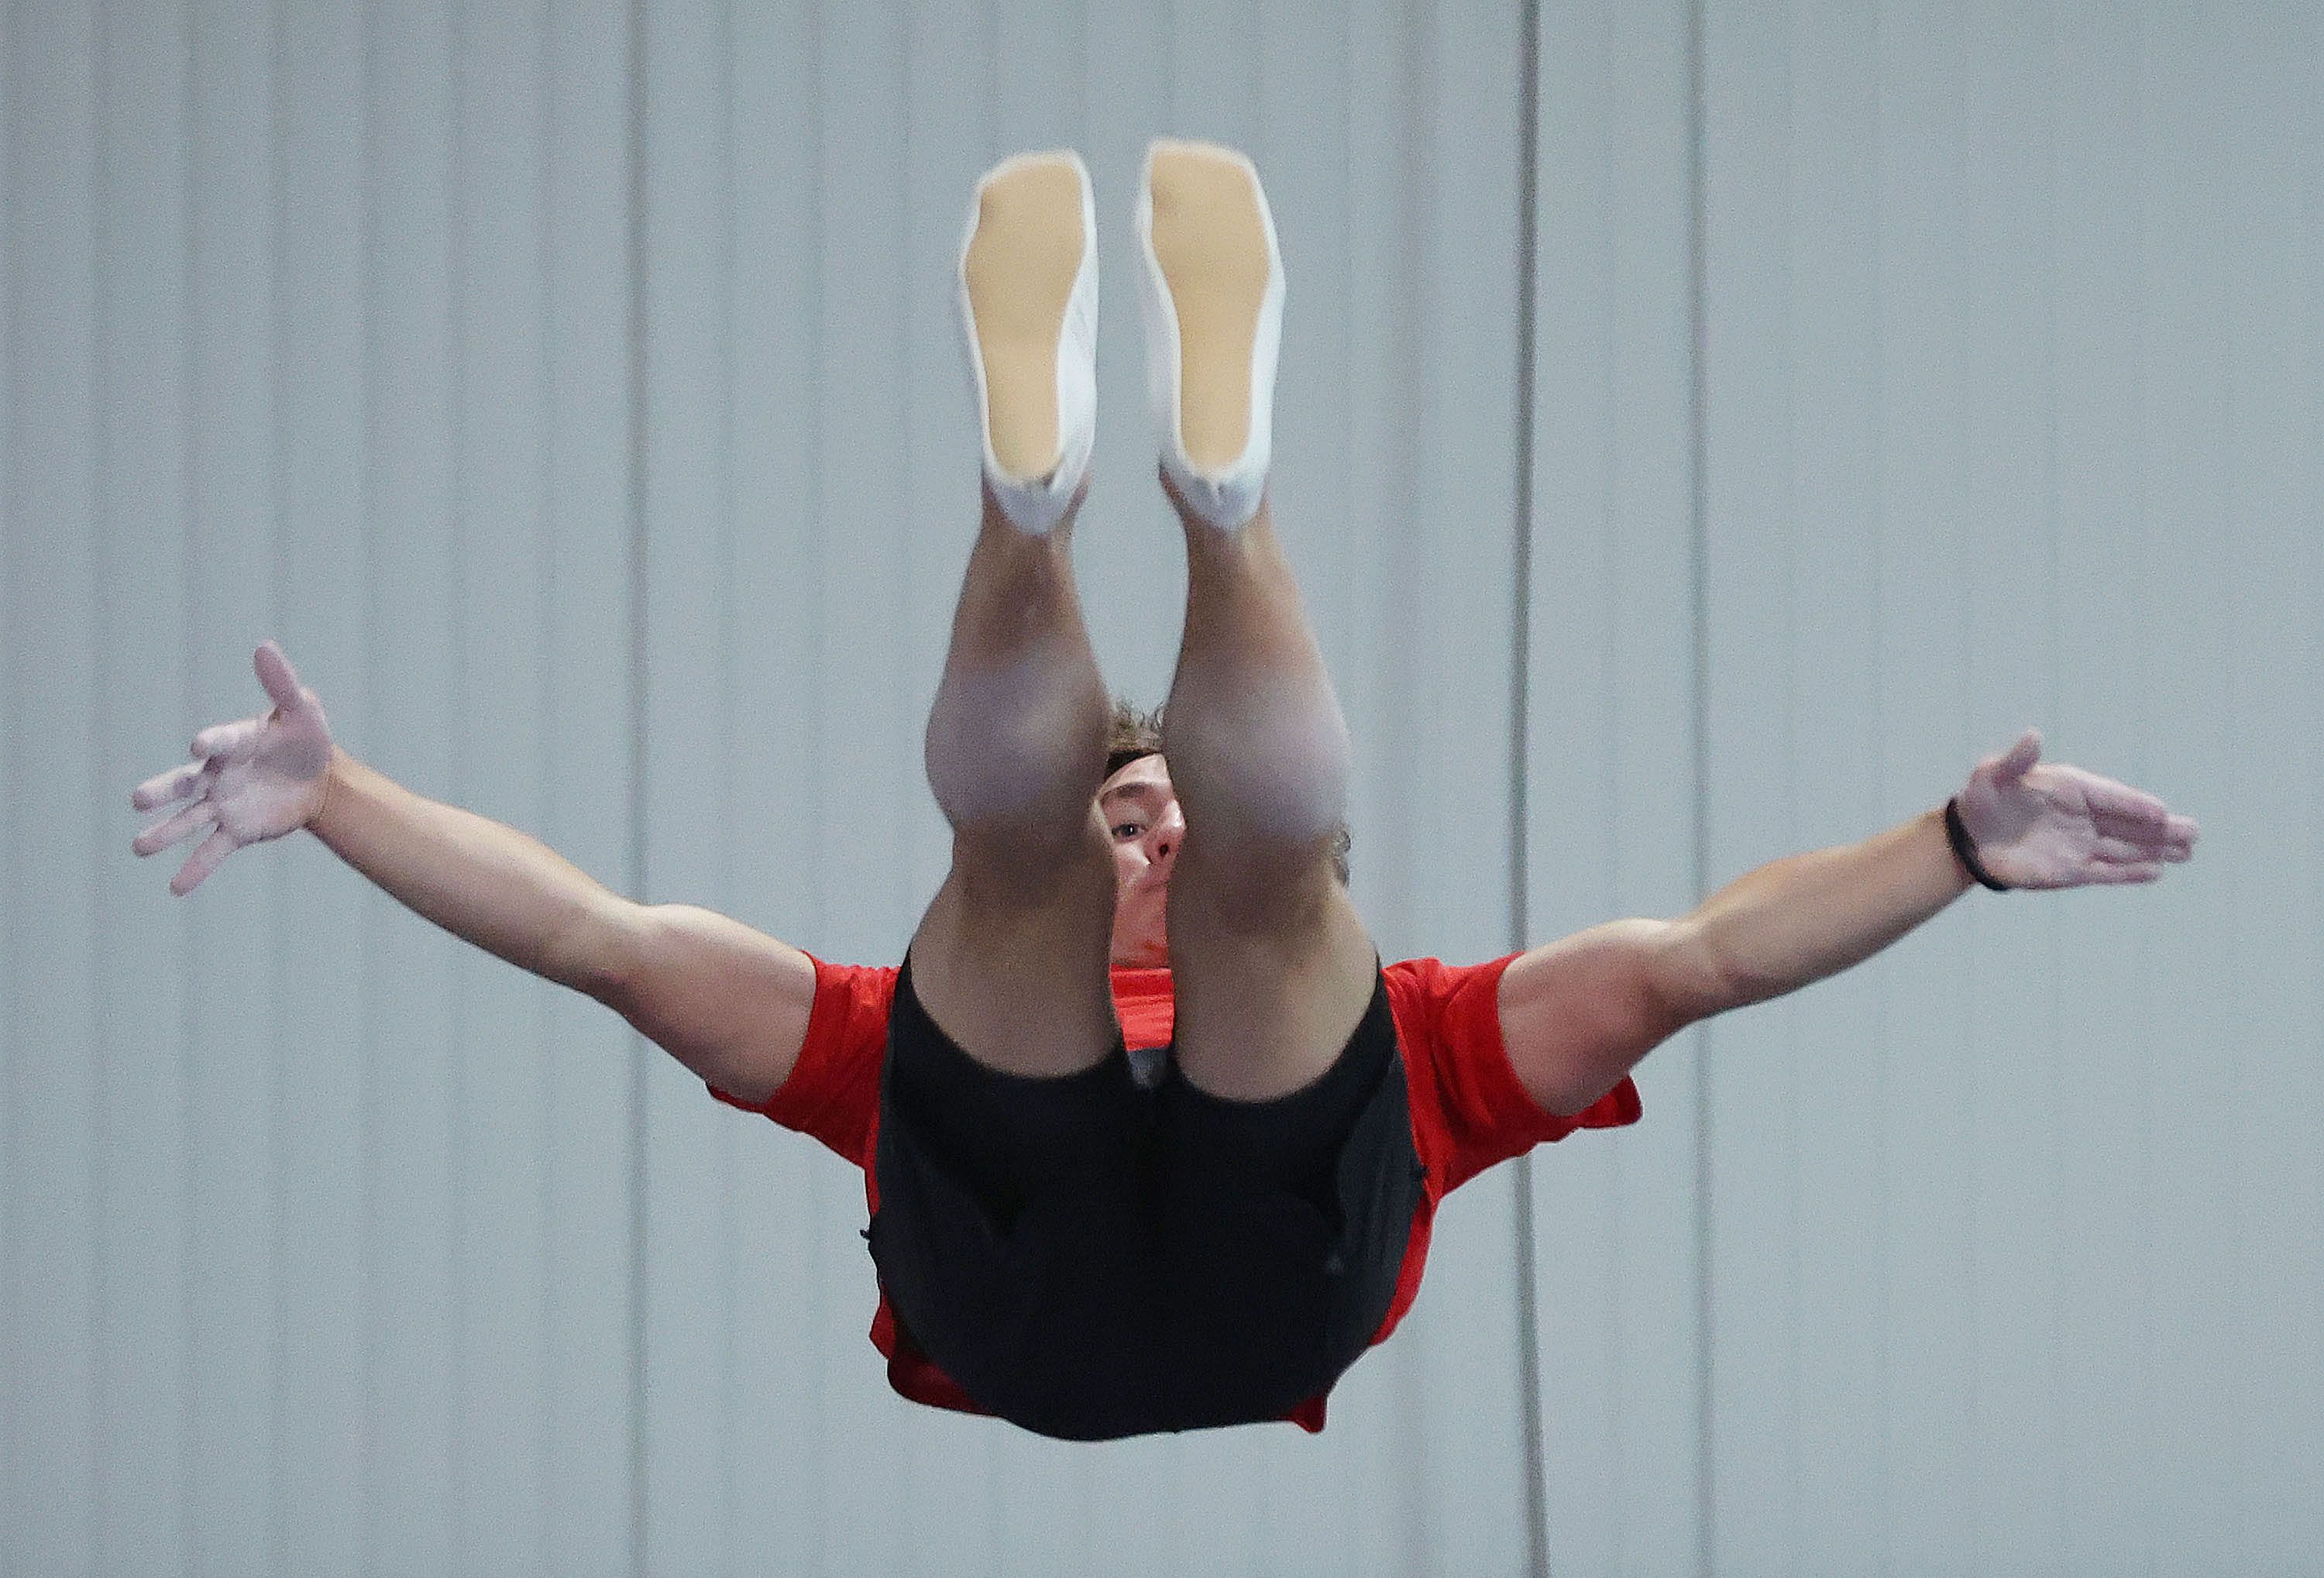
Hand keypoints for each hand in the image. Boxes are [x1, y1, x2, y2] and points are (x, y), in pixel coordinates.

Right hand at [131, 641, 335, 894]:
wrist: (320, 779)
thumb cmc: (305, 738)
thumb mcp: (302, 711)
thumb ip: (282, 684)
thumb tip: (265, 646)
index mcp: (235, 744)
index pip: (222, 742)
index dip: (212, 742)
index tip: (200, 745)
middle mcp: (218, 775)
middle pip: (185, 784)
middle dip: (164, 792)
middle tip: (139, 800)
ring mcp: (223, 804)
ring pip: (189, 820)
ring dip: (166, 834)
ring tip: (139, 848)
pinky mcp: (236, 830)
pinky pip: (212, 850)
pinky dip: (195, 869)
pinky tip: (175, 888)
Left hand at [1954, 729, 2199, 889]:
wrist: (1966, 838)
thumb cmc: (1981, 799)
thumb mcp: (1992, 775)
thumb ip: (2017, 760)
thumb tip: (2033, 735)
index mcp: (2071, 789)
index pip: (2111, 797)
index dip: (2135, 806)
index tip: (2161, 813)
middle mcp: (2082, 817)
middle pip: (2129, 824)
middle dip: (2161, 829)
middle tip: (2194, 832)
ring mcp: (2079, 844)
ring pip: (2125, 849)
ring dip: (2155, 851)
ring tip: (2187, 852)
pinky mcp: (2071, 870)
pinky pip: (2106, 872)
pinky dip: (2129, 873)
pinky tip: (2156, 872)